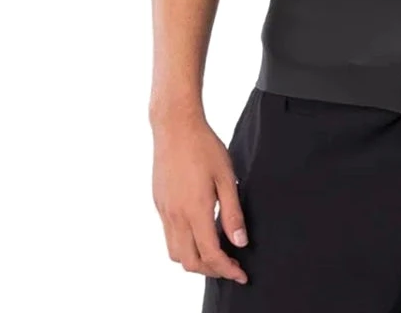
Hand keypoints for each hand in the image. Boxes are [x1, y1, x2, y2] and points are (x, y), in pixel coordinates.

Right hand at [152, 112, 249, 283]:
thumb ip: (232, 213)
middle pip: (190, 262)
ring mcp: (164, 210)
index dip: (227, 270)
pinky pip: (168, 236)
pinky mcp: (159, 203)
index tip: (241, 274)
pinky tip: (199, 231)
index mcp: (195, 210)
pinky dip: (184, 244)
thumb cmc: (204, 146)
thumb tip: (240, 242)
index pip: (210, 255)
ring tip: (215, 252)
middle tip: (230, 266)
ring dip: (195, 261)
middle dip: (211, 271)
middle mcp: (176, 215)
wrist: (175, 126)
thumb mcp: (226, 177)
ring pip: (175, 253)